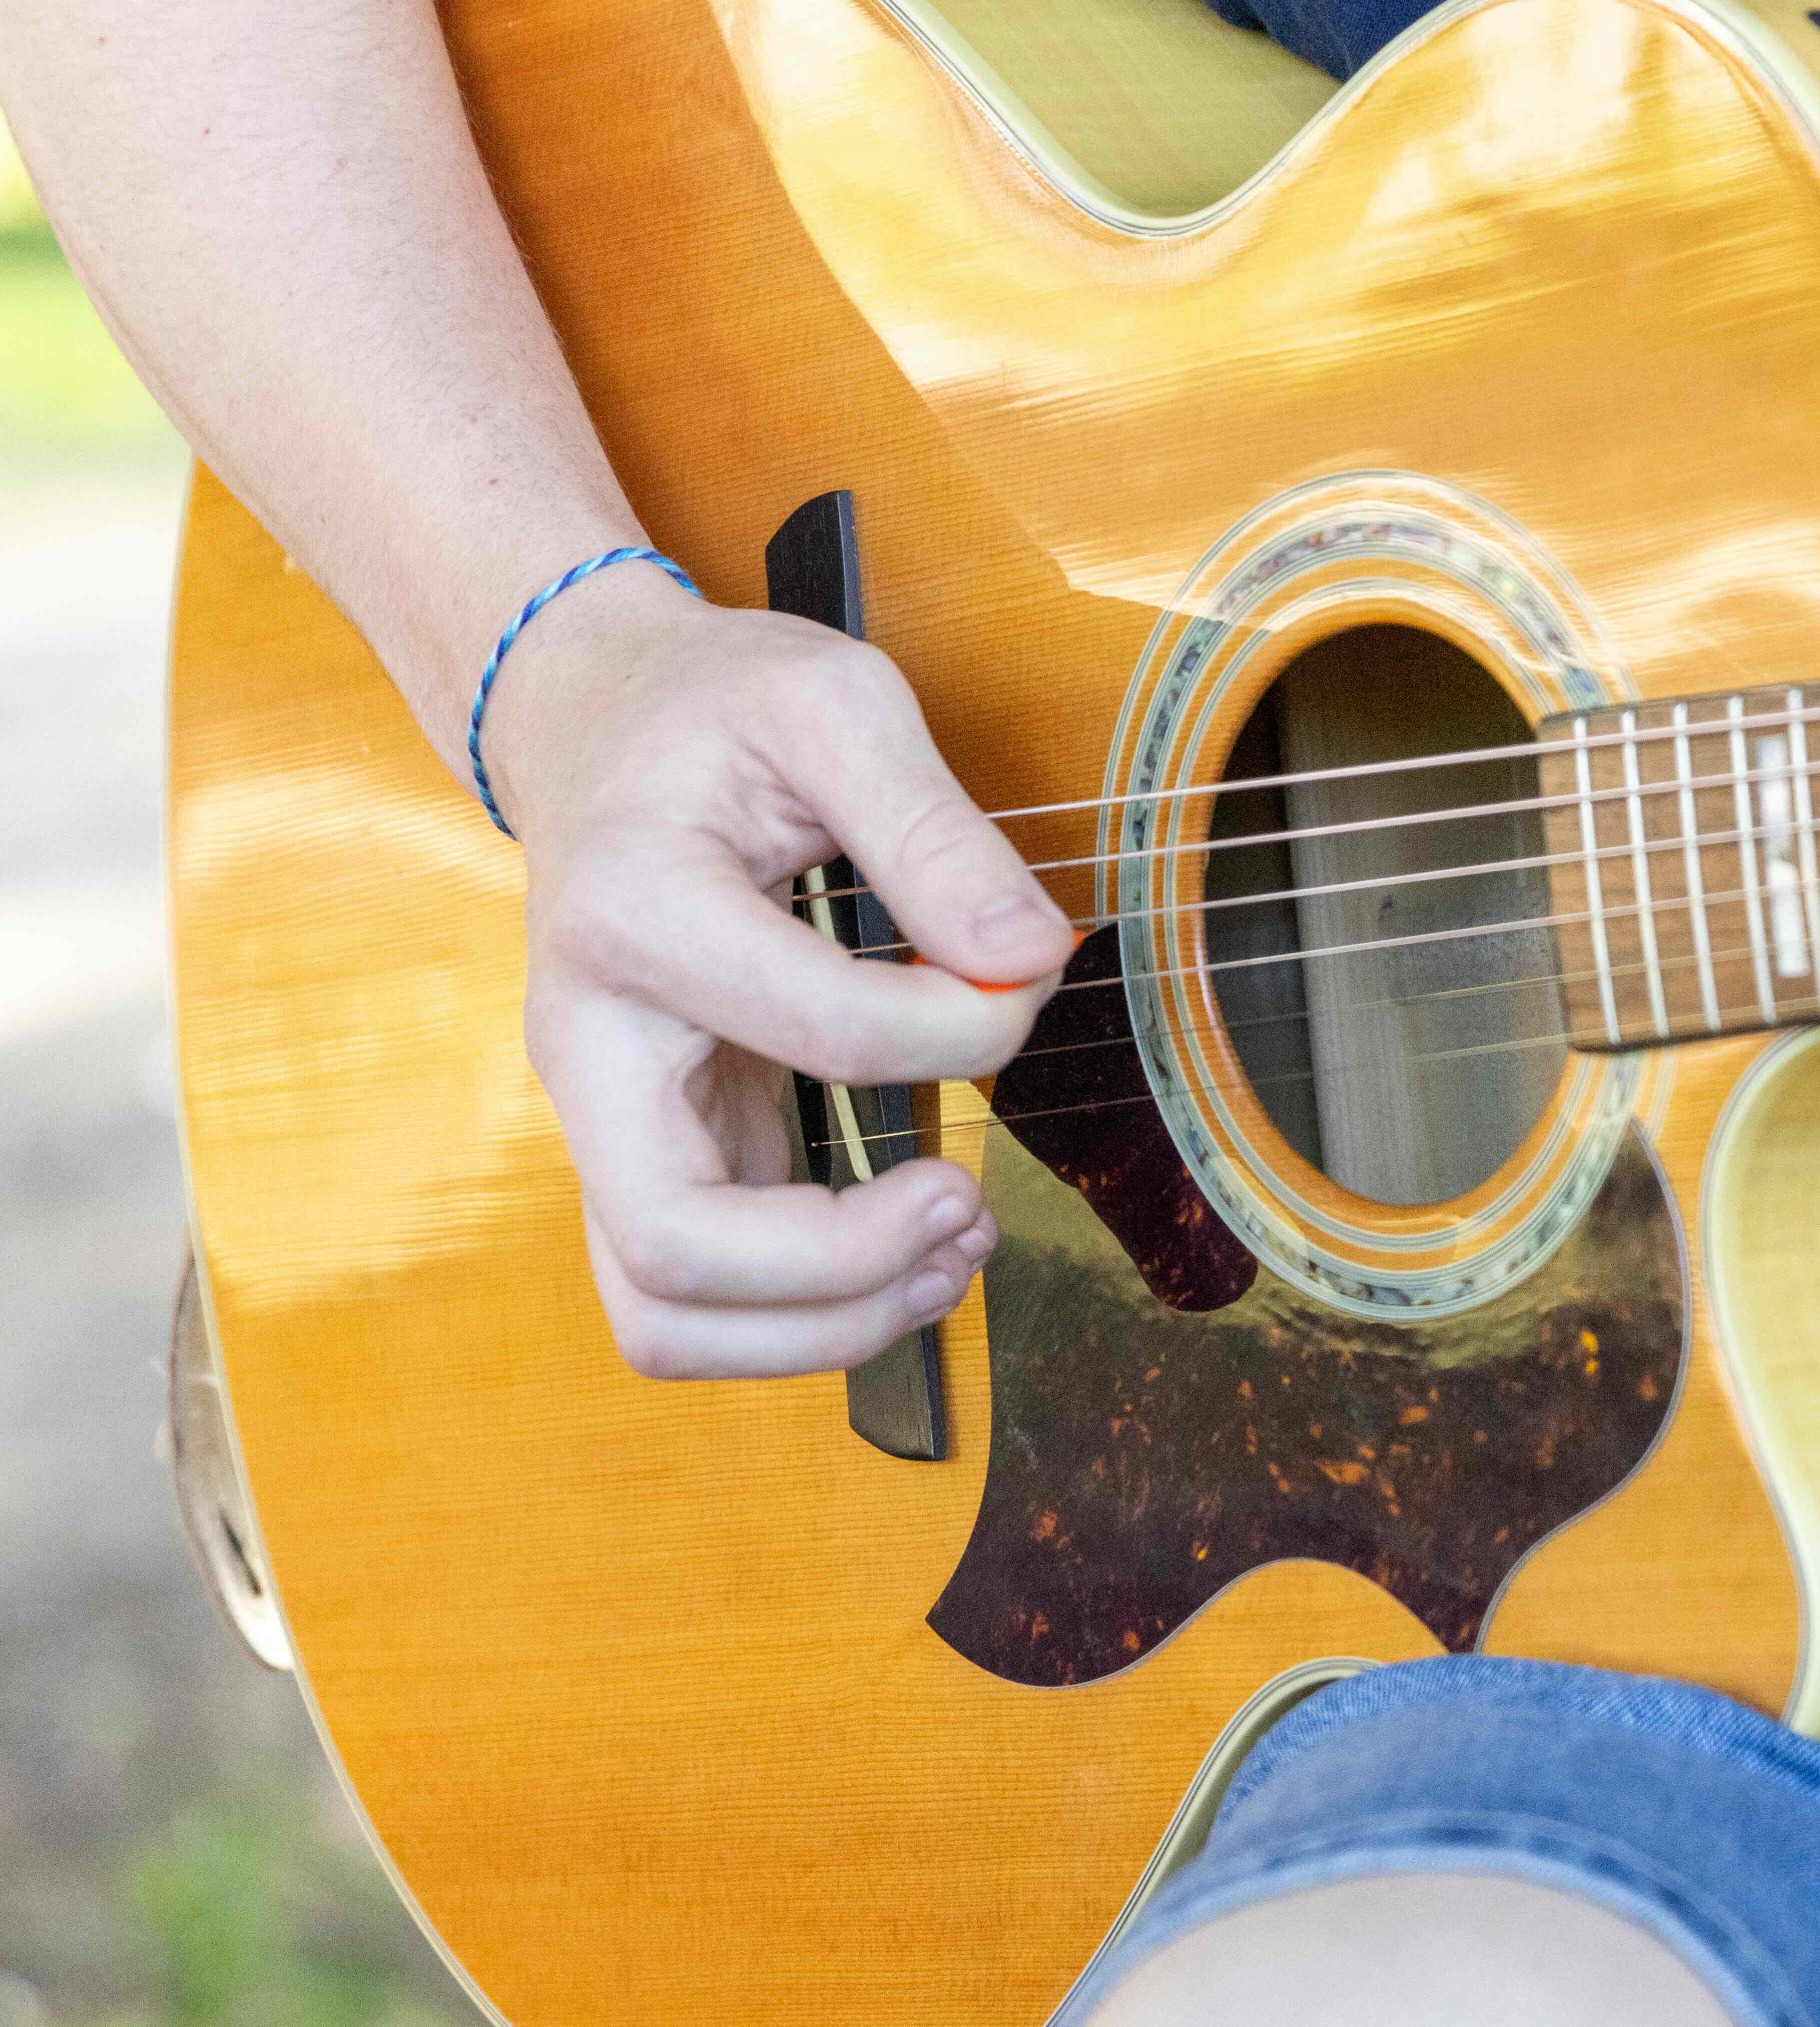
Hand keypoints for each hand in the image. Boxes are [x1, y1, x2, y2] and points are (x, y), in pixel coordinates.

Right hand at [483, 575, 1075, 1377]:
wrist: (594, 719)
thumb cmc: (713, 709)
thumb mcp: (836, 703)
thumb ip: (936, 828)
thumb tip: (1027, 956)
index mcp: (635, 915)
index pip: (821, 1033)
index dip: (960, 1032)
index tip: (1021, 979)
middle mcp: (585, 1043)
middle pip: (675, 1250)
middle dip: (846, 1265)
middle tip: (965, 1200)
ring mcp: (601, 1117)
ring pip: (663, 1313)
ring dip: (823, 1323)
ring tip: (949, 1246)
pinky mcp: (641, 1150)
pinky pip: (691, 1295)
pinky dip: (802, 1313)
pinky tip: (907, 1246)